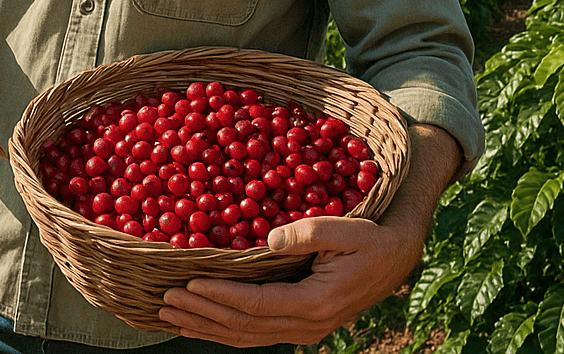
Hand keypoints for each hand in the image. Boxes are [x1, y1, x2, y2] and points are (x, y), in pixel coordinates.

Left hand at [158, 124, 462, 345]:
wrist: (398, 257)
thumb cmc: (371, 237)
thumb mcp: (347, 228)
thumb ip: (310, 233)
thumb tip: (269, 239)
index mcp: (315, 302)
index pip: (257, 304)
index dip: (220, 295)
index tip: (188, 283)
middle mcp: (306, 325)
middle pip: (243, 325)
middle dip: (202, 313)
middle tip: (165, 299)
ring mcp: (302, 330)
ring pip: (245, 335)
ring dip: (205, 325)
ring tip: (168, 315)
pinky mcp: (298, 326)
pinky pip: (254, 333)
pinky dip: (222, 330)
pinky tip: (197, 322)